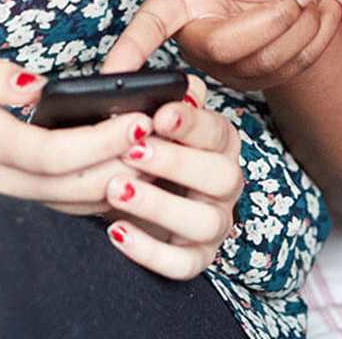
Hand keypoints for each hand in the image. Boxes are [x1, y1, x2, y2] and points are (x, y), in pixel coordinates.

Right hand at [0, 54, 151, 215]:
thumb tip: (36, 84)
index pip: (54, 153)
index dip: (101, 140)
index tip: (138, 118)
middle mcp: (5, 185)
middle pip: (81, 186)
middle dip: (130, 161)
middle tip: (171, 130)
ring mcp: (17, 205)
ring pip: (84, 205)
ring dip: (129, 179)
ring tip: (167, 144)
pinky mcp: (27, 211)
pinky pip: (77, 210)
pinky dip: (112, 191)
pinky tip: (141, 165)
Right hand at [101, 0, 341, 90]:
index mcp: (178, 0)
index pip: (148, 28)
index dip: (129, 51)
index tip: (109, 73)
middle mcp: (196, 38)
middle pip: (226, 49)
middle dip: (274, 19)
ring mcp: (228, 65)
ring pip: (267, 63)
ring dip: (304, 25)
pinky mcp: (261, 78)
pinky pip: (298, 68)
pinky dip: (324, 32)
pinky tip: (330, 3)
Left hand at [102, 75, 244, 278]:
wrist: (136, 198)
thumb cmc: (144, 150)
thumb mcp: (146, 118)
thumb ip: (146, 94)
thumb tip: (122, 74)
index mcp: (219, 142)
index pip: (217, 130)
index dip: (191, 124)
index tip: (159, 114)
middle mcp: (225, 182)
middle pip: (223, 176)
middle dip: (177, 163)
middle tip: (133, 153)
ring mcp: (214, 223)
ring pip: (206, 222)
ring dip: (160, 206)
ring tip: (115, 191)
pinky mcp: (195, 258)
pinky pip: (184, 266)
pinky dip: (150, 252)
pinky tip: (116, 232)